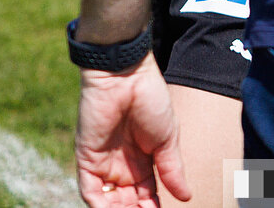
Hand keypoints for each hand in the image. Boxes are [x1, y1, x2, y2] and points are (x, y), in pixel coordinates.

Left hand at [74, 55, 189, 206]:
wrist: (127, 78)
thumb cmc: (152, 101)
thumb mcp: (168, 139)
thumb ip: (172, 169)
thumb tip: (186, 196)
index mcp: (143, 160)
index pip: (147, 194)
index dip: (153, 207)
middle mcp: (122, 166)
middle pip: (127, 201)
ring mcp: (103, 164)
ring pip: (108, 201)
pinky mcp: (86, 161)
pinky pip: (90, 191)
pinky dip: (100, 206)